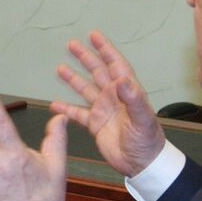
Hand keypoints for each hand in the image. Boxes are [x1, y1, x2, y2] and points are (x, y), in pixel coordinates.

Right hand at [51, 30, 165, 177]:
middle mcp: (114, 97)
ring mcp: (103, 110)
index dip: (105, 49)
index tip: (94, 35)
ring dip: (73, 79)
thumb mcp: (143, 119)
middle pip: (97, 72)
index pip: (115, 64)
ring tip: (60, 68)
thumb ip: (133, 99)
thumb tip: (121, 79)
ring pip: (85, 89)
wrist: (142, 164)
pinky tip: (54, 105)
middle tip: (71, 44)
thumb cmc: (147, 141)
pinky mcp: (95, 124)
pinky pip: (77, 113)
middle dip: (86, 57)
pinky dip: (66, 109)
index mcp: (127, 91)